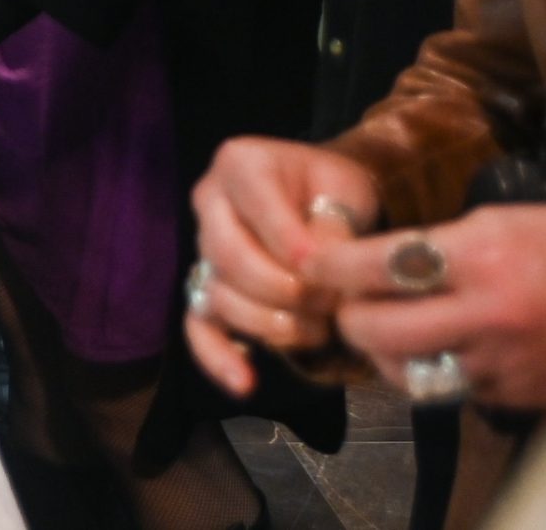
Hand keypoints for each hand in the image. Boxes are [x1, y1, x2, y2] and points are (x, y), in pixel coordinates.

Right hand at [185, 138, 379, 397]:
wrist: (328, 203)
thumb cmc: (337, 192)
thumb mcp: (348, 192)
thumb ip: (334, 224)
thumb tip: (319, 268)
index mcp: (240, 164)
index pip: (260, 213)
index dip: (299, 252)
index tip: (335, 276)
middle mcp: (209, 201)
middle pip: (230, 258)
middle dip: (286, 292)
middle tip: (329, 304)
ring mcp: (202, 249)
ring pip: (220, 296)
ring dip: (272, 325)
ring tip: (317, 330)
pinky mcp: (204, 290)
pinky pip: (197, 327)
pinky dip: (219, 357)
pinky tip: (245, 382)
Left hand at [307, 205, 545, 410]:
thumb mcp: (500, 221)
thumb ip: (439, 244)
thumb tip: (377, 262)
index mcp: (481, 256)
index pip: (381, 264)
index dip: (335, 265)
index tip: (315, 263)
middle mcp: (488, 314)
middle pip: (381, 331)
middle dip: (350, 319)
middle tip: (347, 306)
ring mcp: (504, 363)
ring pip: (410, 373)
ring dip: (387, 355)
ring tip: (385, 334)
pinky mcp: (518, 396)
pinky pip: (457, 392)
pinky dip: (439, 373)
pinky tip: (444, 351)